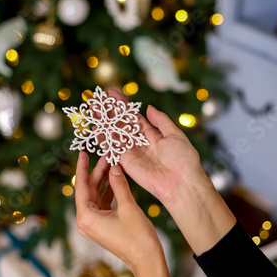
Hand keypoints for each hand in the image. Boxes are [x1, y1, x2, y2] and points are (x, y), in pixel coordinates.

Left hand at [75, 151, 172, 276]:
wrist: (147, 261)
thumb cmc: (137, 237)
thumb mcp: (128, 206)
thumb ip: (119, 184)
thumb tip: (114, 166)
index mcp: (86, 217)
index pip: (81, 186)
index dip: (82, 168)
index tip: (82, 153)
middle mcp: (86, 221)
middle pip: (89, 189)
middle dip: (98, 172)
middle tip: (107, 155)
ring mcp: (95, 224)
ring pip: (97, 195)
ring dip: (105, 180)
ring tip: (113, 163)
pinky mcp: (104, 225)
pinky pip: (103, 202)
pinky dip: (110, 190)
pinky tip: (117, 178)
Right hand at [106, 88, 213, 206]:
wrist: (181, 182)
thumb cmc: (183, 159)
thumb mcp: (174, 134)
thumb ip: (160, 120)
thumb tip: (149, 107)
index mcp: (152, 135)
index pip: (133, 117)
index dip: (122, 105)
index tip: (111, 93)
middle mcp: (139, 143)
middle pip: (121, 124)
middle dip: (109, 111)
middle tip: (97, 99)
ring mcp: (131, 152)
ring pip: (114, 134)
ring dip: (103, 121)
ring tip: (93, 107)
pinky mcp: (126, 162)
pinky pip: (112, 148)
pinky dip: (103, 138)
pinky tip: (95, 127)